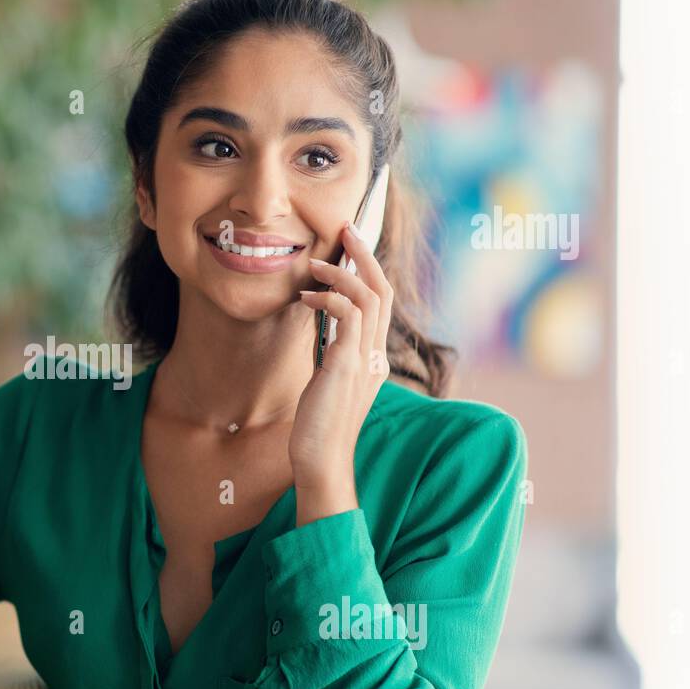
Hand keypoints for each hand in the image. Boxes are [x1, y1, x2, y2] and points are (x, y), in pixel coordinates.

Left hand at [289, 221, 394, 515]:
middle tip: (344, 228)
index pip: (381, 301)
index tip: (348, 246)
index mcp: (375, 357)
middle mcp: (377, 354)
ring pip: (369, 296)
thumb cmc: (318, 425)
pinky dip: (329, 296)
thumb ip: (334, 350)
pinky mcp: (349, 365)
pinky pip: (349, 315)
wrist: (320, 460)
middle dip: (364, 254)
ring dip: (341, 272)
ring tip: (314, 265)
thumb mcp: (328, 379)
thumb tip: (322, 321)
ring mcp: (366, 359)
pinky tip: (307, 298)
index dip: (369, 269)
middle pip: (383, 289)